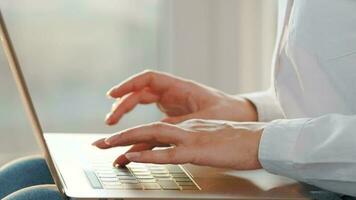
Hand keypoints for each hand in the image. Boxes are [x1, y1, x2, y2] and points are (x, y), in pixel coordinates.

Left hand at [93, 119, 263, 169]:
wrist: (261, 140)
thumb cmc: (241, 142)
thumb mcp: (213, 141)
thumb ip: (195, 144)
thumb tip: (181, 151)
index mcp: (190, 127)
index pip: (157, 130)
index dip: (135, 136)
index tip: (119, 143)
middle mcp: (186, 129)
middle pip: (147, 130)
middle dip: (121, 136)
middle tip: (100, 143)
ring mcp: (190, 138)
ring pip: (152, 137)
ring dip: (127, 141)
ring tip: (107, 147)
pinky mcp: (197, 150)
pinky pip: (168, 153)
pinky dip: (148, 154)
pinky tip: (133, 157)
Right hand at [105, 70, 256, 124]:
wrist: (241, 115)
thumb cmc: (228, 112)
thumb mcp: (203, 119)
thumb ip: (178, 124)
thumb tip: (155, 131)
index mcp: (180, 87)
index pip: (148, 79)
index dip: (128, 84)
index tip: (113, 95)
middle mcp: (173, 93)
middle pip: (140, 93)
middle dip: (122, 104)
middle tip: (110, 121)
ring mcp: (172, 103)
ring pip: (143, 105)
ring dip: (127, 114)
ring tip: (113, 126)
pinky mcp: (174, 115)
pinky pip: (152, 118)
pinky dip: (140, 127)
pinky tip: (131, 138)